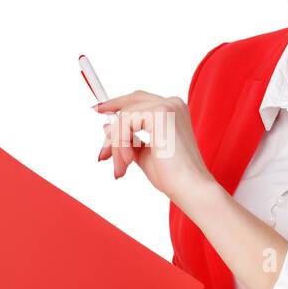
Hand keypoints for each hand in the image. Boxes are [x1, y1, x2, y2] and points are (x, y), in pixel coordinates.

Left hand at [94, 91, 215, 203]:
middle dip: (113, 129)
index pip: (139, 100)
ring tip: (121, 168)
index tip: (98, 111)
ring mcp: (167, 105)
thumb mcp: (143, 153)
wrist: (189, 188)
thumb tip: (107, 127)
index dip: (117, 103)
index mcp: (172, 111)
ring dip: (116, 145)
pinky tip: (127, 161)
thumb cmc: (172, 176)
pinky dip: (120, 144)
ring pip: (125, 117)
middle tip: (103, 153)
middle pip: (130, 104)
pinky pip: (126, 122)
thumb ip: (128, 139)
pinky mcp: (160, 112)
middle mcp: (172, 103)